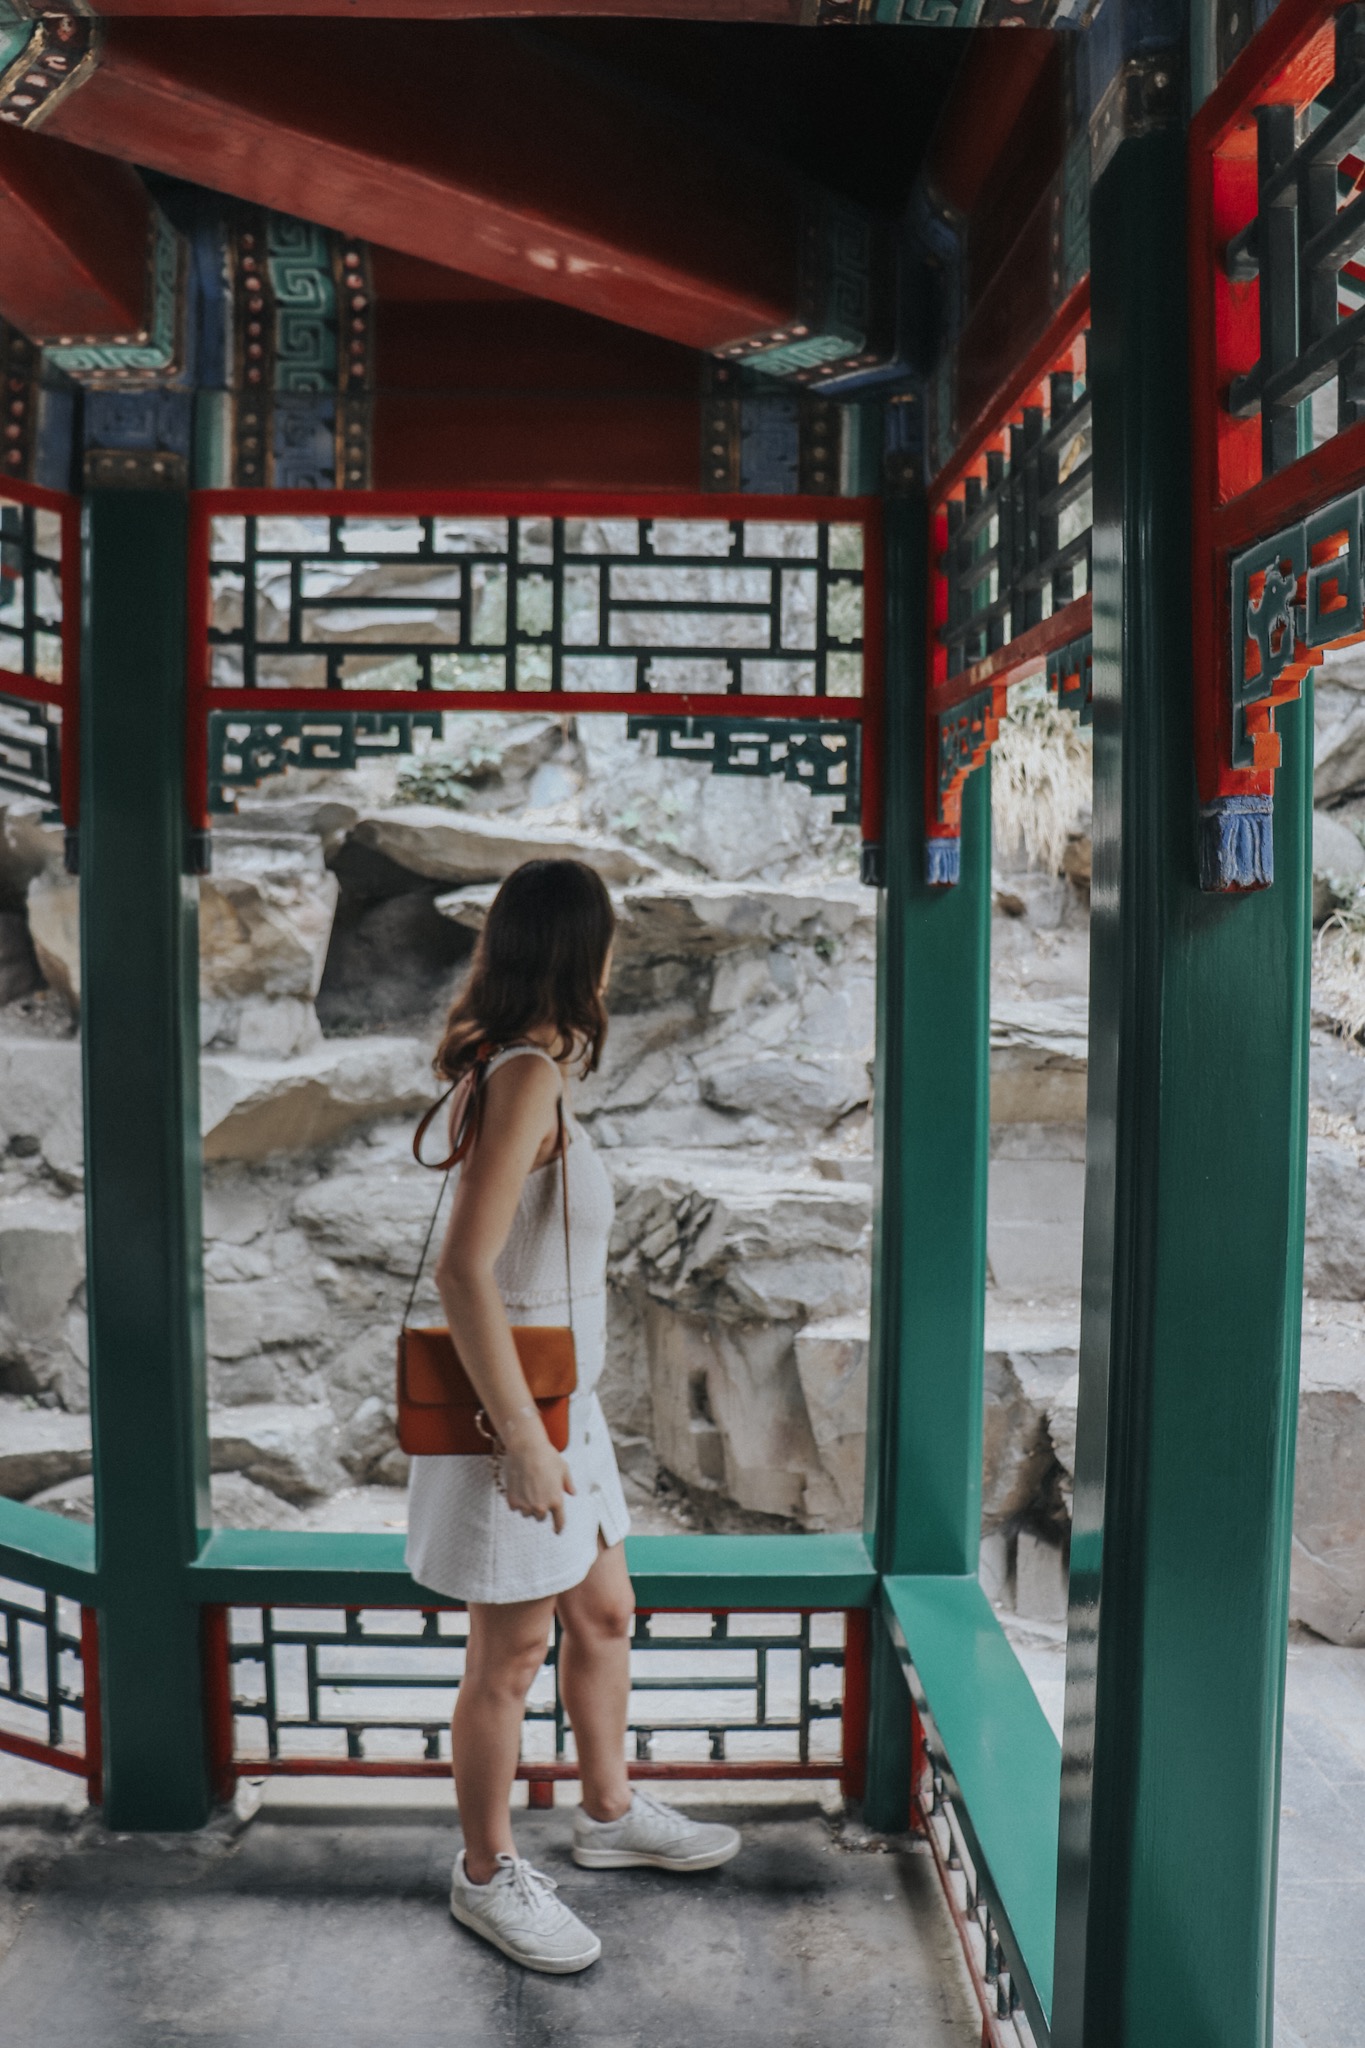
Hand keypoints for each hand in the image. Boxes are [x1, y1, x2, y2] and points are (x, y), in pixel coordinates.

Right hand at [498, 1410, 574, 1532]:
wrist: (526, 1448)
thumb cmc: (547, 1456)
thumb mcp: (563, 1469)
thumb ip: (568, 1484)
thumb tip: (572, 1493)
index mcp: (556, 1501)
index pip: (559, 1521)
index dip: (558, 1527)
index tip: (557, 1531)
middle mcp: (541, 1507)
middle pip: (540, 1517)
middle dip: (540, 1509)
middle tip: (538, 1493)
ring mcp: (526, 1505)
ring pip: (526, 1513)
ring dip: (527, 1505)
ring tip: (527, 1487)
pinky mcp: (513, 1501)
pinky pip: (515, 1507)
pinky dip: (516, 1500)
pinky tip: (518, 1486)